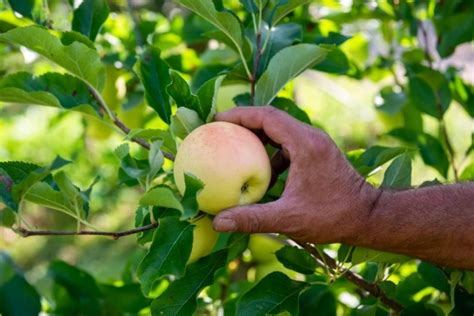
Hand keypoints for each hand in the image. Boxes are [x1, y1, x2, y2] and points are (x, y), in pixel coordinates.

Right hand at [212, 106, 380, 243]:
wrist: (368, 217)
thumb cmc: (333, 216)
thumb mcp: (289, 218)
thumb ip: (252, 219)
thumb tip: (217, 222)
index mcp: (304, 144)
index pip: (266, 116)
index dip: (239, 115)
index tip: (216, 120)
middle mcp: (310, 137)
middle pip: (271, 119)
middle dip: (244, 123)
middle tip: (219, 131)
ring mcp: (315, 144)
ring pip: (280, 131)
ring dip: (257, 138)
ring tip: (233, 148)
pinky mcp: (317, 154)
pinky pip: (288, 144)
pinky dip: (271, 153)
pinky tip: (261, 174)